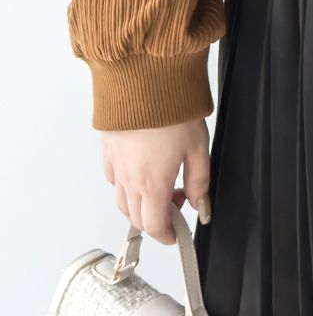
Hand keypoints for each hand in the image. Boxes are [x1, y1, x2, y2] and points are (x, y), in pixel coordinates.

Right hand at [100, 118, 211, 244]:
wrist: (145, 80)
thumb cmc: (172, 108)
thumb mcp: (198, 147)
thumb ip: (199, 181)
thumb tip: (201, 205)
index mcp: (152, 183)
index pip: (154, 225)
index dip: (167, 235)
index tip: (176, 234)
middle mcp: (129, 178)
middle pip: (136, 217)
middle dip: (156, 220)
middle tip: (178, 202)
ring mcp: (115, 164)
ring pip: (122, 200)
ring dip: (141, 203)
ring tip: (163, 185)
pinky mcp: (107, 149)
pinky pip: (113, 178)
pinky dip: (126, 184)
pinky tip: (142, 170)